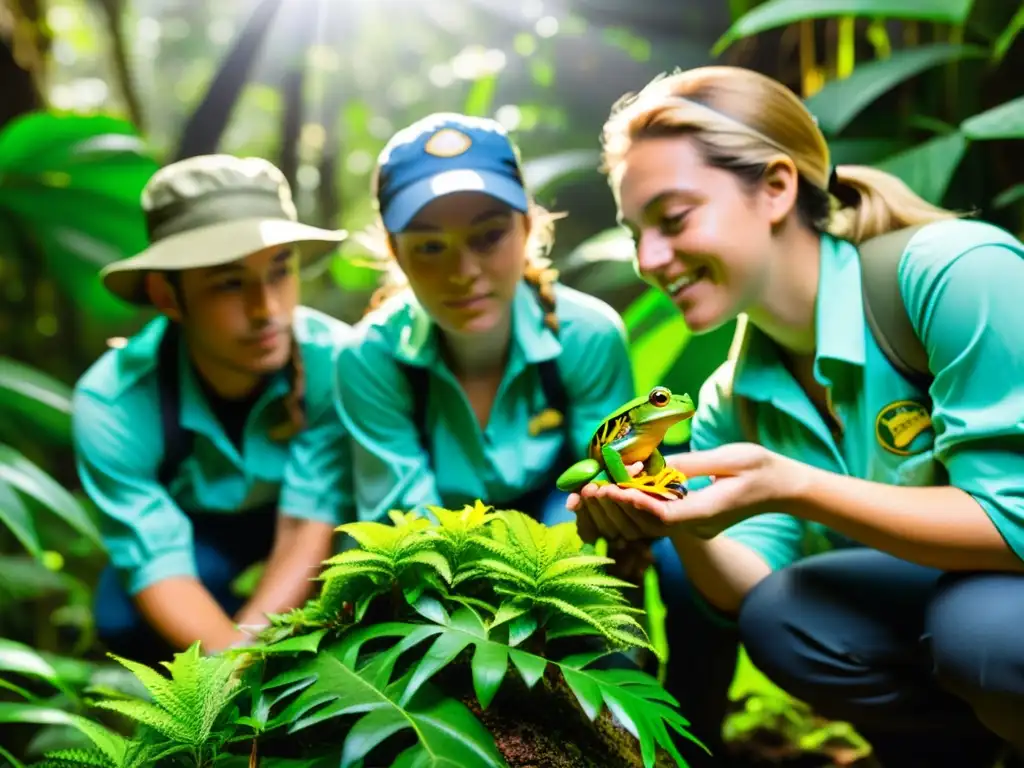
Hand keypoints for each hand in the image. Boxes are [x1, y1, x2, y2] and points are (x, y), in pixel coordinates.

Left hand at [571, 443, 805, 539]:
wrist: (784, 487)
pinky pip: (658, 517)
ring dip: (623, 506)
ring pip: (650, 523)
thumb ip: (693, 463)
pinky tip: (619, 488)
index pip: (664, 515)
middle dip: (619, 504)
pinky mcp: (691, 520)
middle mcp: (697, 526)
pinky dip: (637, 504)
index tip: (612, 487)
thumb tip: (658, 464)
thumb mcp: (730, 458)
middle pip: (649, 522)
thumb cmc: (761, 468)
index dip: (635, 502)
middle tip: (591, 487)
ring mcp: (694, 526)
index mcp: (707, 513)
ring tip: (596, 488)